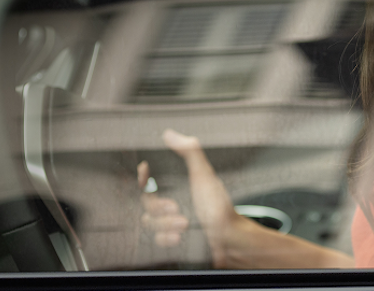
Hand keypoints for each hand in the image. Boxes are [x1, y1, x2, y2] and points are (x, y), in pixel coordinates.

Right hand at [139, 129, 242, 267]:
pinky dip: (166, 239)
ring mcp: (172, 221)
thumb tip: (169, 134)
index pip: (150, 178)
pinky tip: (179, 238)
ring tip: (184, 225)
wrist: (230, 240)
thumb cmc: (220, 207)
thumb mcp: (205, 176)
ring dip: (165, 224)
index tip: (144, 171)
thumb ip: (190, 153)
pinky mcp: (173, 239)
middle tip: (176, 208)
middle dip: (158, 207)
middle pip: (147, 202)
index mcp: (179, 185)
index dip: (143, 175)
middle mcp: (173, 202)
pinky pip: (156, 239)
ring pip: (150, 222)